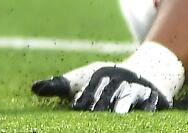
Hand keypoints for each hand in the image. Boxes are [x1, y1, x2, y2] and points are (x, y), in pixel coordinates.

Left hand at [32, 62, 169, 112]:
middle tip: (94, 115)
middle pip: (109, 94)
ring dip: (125, 103)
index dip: (85, 98)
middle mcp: (119, 79)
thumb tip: (34, 88)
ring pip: (129, 96)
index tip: (77, 108)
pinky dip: (150, 106)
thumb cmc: (104, 81)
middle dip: (102, 103)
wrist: (145, 72)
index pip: (90, 87)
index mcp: (100, 74)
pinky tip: (147, 112)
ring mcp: (137, 87)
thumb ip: (61, 85)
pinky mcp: (154, 96)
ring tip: (118, 113)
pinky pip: (152, 102)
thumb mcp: (84, 79)